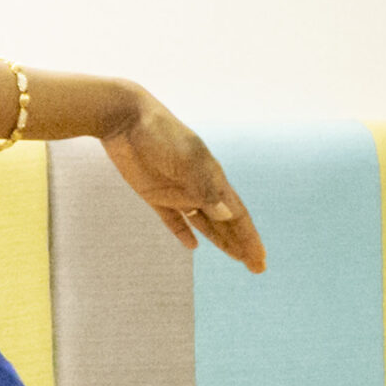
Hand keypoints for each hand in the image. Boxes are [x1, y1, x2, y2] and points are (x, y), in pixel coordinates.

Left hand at [99, 96, 266, 271]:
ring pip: (204, 223)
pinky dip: (183, 233)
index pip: (237, 214)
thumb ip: (206, 187)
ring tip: (236, 257)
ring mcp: (177, 191)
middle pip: (226, 222)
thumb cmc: (159, 134)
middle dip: (242, 244)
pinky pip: (173, 219)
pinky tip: (193, 246)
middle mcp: (199, 187)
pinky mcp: (154, 194)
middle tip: (256, 267)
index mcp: (212, 177)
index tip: (260, 259)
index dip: (250, 238)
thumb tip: (229, 215)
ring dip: (221, 240)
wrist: (125, 118)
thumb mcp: (185, 159)